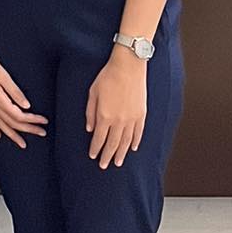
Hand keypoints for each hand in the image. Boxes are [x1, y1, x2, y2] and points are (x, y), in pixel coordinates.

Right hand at [0, 45, 47, 149]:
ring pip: (0, 125)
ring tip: (22, 143)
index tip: (43, 121)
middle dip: (28, 129)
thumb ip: (14, 91)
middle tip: (41, 132)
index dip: (32, 120)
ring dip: (12, 135)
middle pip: (12, 123)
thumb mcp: (3, 75)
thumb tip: (26, 105)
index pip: (19, 115)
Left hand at [86, 50, 147, 168]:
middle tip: (104, 165)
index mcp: (105, 116)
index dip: (96, 149)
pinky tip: (132, 148)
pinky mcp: (141, 114)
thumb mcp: (92, 93)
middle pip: (112, 143)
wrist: (128, 66)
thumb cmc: (107, 77)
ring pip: (126, 142)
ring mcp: (132, 118)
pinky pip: (138, 133)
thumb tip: (90, 129)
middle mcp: (119, 120)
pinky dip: (135, 142)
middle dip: (107, 156)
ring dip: (121, 153)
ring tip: (117, 162)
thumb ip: (90, 112)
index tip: (93, 156)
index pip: (99, 138)